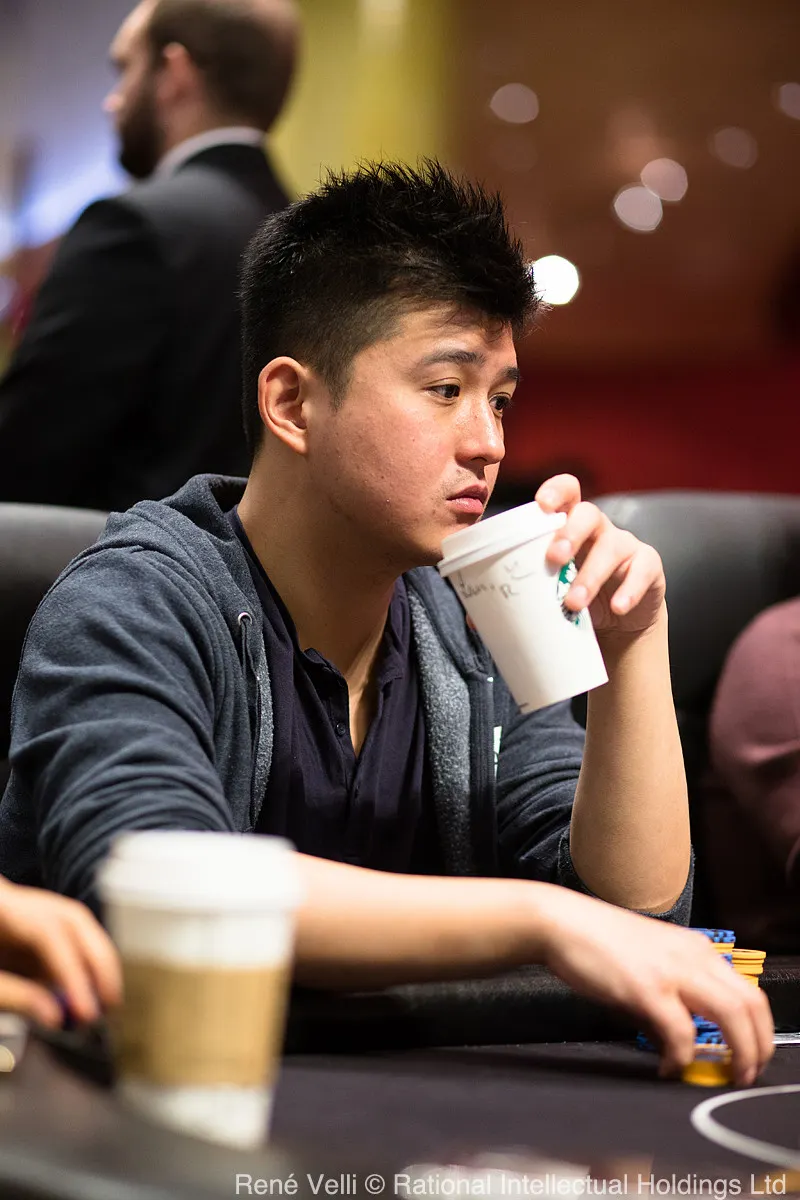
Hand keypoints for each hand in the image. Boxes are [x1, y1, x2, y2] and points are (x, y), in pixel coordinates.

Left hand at [0, 878, 121, 1026]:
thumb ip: (14, 996)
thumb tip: (57, 1017)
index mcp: (3, 908)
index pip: (49, 933)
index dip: (72, 972)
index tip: (85, 1010)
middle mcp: (23, 901)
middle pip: (75, 920)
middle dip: (98, 961)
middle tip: (111, 1004)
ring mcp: (32, 909)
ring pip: (79, 926)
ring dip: (97, 963)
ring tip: (108, 1001)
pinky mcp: (35, 926)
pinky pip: (68, 941)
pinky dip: (82, 966)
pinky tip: (88, 993)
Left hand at [535, 475, 664, 636]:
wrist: (617, 625)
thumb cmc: (575, 596)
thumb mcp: (550, 587)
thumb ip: (524, 588)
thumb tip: (477, 613)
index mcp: (570, 525)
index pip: (566, 493)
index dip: (556, 492)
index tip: (541, 505)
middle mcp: (599, 528)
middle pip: (588, 513)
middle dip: (570, 533)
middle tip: (553, 559)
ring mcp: (625, 545)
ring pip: (611, 546)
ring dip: (591, 575)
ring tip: (574, 603)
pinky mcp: (648, 566)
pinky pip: (642, 570)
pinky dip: (629, 590)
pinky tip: (617, 608)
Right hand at [535, 886, 772, 1085]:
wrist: (562, 922)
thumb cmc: (599, 941)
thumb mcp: (649, 960)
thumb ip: (671, 995)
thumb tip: (679, 1040)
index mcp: (696, 949)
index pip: (749, 992)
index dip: (759, 1030)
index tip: (751, 1055)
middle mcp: (693, 956)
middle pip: (751, 1005)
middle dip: (758, 1047)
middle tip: (746, 1074)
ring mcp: (672, 971)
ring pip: (732, 1015)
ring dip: (738, 1053)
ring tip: (727, 1076)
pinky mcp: (647, 988)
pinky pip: (681, 1032)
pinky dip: (682, 1057)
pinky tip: (669, 1067)